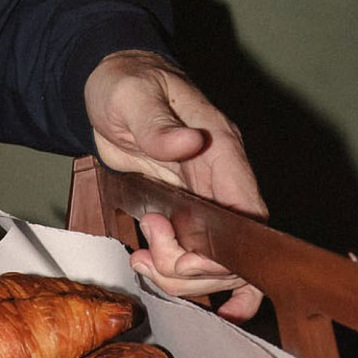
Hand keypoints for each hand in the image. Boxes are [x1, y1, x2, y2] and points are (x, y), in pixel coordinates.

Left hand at [84, 49, 265, 321]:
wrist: (109, 88)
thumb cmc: (125, 84)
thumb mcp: (133, 97)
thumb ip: (158, 125)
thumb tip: (188, 142)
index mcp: (221, 149)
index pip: (248, 211)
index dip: (225, 249)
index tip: (187, 261)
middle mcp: (220, 178)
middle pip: (231, 248)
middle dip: (192, 267)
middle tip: (151, 255)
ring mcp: (203, 198)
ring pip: (212, 259)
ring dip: (177, 273)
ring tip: (142, 257)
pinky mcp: (183, 210)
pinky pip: (195, 253)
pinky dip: (181, 273)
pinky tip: (158, 271)